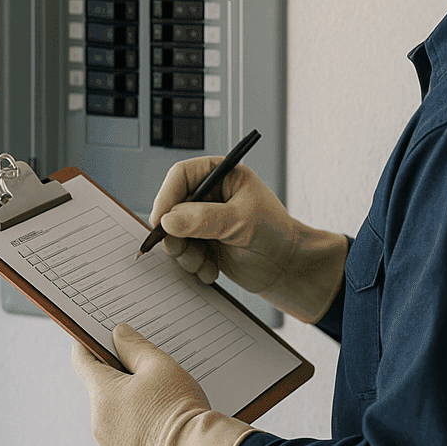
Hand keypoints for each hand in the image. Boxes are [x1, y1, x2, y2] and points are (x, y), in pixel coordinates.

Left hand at [70, 324, 252, 445]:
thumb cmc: (178, 409)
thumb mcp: (159, 365)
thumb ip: (134, 346)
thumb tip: (118, 334)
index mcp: (103, 393)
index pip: (82, 360)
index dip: (88, 345)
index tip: (94, 338)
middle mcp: (99, 422)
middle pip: (103, 391)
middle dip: (122, 381)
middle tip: (151, 376)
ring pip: (115, 417)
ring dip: (130, 409)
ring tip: (163, 407)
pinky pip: (125, 442)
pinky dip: (138, 434)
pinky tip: (162, 430)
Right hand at [149, 158, 347, 321]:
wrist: (287, 267)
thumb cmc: (275, 233)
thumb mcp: (240, 220)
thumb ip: (204, 219)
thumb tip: (168, 220)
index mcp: (222, 175)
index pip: (182, 175)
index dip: (167, 196)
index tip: (160, 220)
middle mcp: (210, 196)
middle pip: (172, 207)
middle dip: (175, 233)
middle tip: (180, 249)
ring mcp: (205, 221)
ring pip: (174, 233)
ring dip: (185, 253)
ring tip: (204, 263)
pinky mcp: (204, 243)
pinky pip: (184, 253)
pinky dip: (193, 264)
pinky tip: (211, 270)